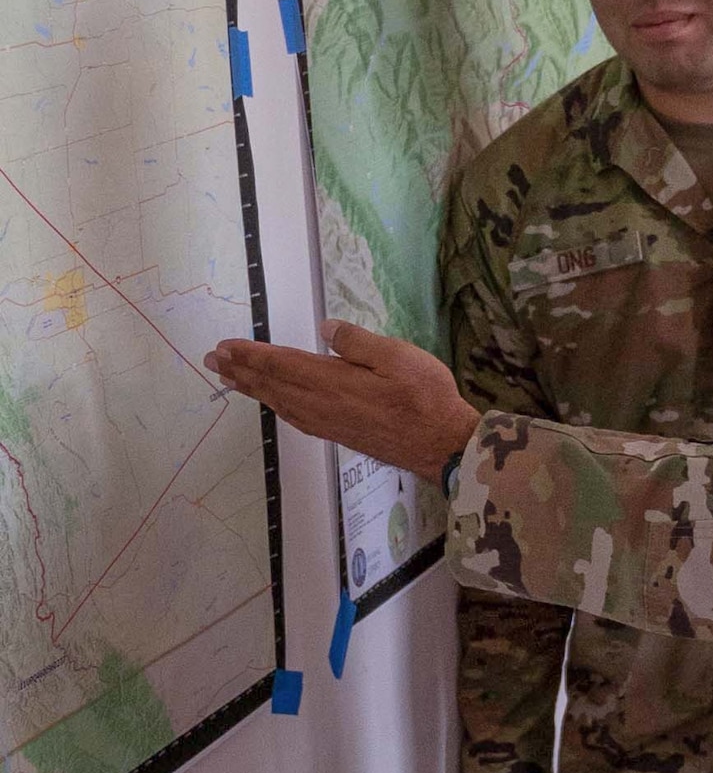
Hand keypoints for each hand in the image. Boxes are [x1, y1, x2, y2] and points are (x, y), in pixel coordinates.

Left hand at [205, 319, 481, 481]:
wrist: (440, 445)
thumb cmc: (425, 397)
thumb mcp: (399, 357)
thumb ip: (359, 343)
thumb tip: (326, 328)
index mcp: (332, 381)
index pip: (281, 364)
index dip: (251, 354)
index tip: (225, 346)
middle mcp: (320, 404)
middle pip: (272, 385)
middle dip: (241, 370)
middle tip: (212, 360)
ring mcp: (326, 422)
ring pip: (279, 402)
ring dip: (253, 388)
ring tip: (230, 378)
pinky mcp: (335, 433)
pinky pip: (293, 416)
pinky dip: (274, 405)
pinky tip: (272, 403)